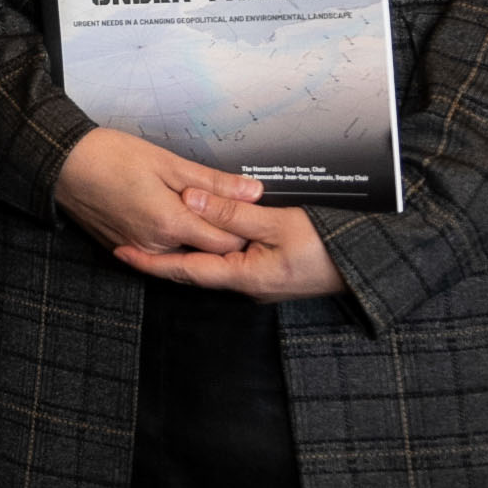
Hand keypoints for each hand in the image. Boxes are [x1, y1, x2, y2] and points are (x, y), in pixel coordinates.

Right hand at [55, 126, 262, 261]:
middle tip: (221, 204)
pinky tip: (166, 211)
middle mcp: (155, 246)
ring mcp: (138, 250)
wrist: (61, 163)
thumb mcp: (168, 162)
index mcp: (171, 224)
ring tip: (191, 204)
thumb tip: (253, 191)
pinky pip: (159, 251)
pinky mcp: (123, 247)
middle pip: (207, 253)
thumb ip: (214, 183)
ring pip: (184, 253)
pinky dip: (170, 237)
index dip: (241, 227)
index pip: (227, 243)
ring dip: (194, 236)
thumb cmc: (111, 156)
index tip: (243, 208)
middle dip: (221, 234)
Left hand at [118, 188, 346, 302]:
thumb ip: (232, 213)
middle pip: (195, 270)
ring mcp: (257, 282)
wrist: (366, 266)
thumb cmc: (328, 247)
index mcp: (244, 277)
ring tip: (156, 234)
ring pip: (212, 265)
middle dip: (162, 257)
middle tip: (130, 239)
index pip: (185, 271)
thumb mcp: (278, 223)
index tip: (121, 252)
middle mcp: (246, 285)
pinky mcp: (268, 274)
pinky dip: (210, 248)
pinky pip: (229, 261)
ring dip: (186, 250)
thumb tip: (190, 202)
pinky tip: (203, 234)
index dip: (150, 262)